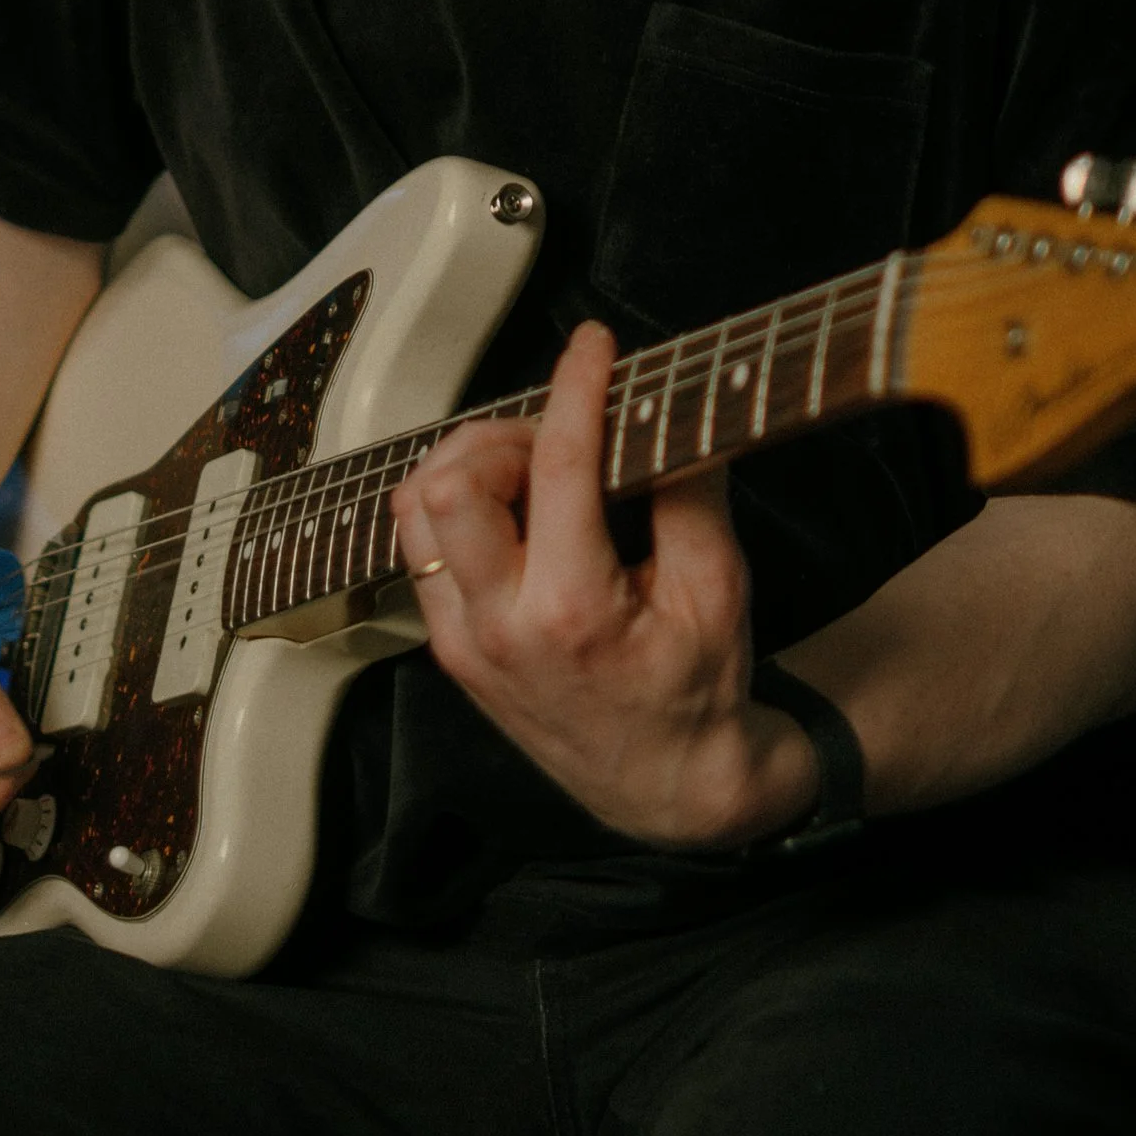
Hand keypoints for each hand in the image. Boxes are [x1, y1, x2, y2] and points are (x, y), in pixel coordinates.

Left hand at [389, 321, 815, 848]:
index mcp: (573, 612)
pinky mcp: (450, 649)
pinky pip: (419, 549)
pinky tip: (511, 507)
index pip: (557, 467)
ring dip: (467, 466)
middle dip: (502, 435)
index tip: (593, 347)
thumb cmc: (698, 691)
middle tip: (558, 436)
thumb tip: (673, 409)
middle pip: (449, 483)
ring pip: (415, 510)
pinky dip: (454, 506)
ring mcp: (463, 642)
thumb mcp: (720, 592)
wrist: (667, 789)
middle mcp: (500, 627)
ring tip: (532, 469)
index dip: (576, 389)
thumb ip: (692, 495)